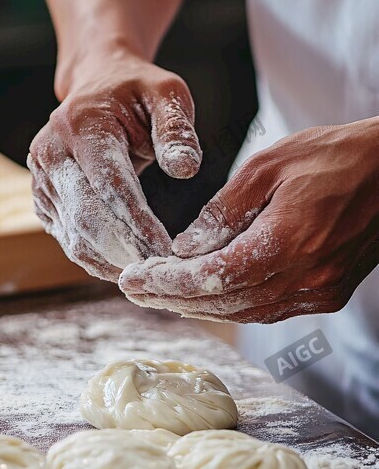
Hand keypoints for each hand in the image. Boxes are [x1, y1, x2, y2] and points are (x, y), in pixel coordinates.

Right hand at [28, 51, 201, 280]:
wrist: (96, 85)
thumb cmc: (137, 91)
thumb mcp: (166, 94)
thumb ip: (177, 130)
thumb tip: (185, 169)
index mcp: (81, 124)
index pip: (110, 185)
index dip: (137, 224)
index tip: (166, 251)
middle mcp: (51, 153)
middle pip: (87, 217)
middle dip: (125, 250)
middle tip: (161, 273)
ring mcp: (40, 178)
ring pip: (74, 235)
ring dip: (111, 261)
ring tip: (148, 276)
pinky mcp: (42, 199)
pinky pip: (68, 238)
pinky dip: (97, 258)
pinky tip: (126, 267)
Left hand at [119, 119, 378, 321]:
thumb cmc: (334, 156)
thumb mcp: (268, 165)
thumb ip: (223, 211)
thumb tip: (184, 249)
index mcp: (288, 243)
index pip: (213, 278)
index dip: (168, 283)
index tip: (133, 280)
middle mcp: (305, 278)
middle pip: (225, 303)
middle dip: (174, 298)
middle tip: (135, 288)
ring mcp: (320, 292)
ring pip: (246, 313)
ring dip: (200, 306)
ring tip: (161, 292)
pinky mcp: (327, 294)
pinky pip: (269, 309)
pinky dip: (234, 303)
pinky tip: (206, 293)